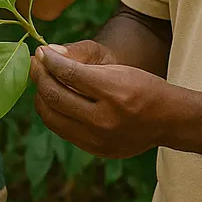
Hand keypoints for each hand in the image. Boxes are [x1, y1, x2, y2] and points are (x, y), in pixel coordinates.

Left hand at [30, 44, 176, 157]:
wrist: (168, 120)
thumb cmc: (142, 86)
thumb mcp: (117, 68)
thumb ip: (81, 62)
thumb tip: (47, 53)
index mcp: (114, 92)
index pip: (69, 74)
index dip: (50, 61)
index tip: (40, 51)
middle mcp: (105, 119)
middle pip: (56, 96)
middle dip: (39, 76)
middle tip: (34, 63)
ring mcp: (99, 139)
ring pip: (52, 117)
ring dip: (40, 96)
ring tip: (40, 80)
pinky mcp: (95, 150)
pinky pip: (62, 130)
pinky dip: (52, 112)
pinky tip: (52, 99)